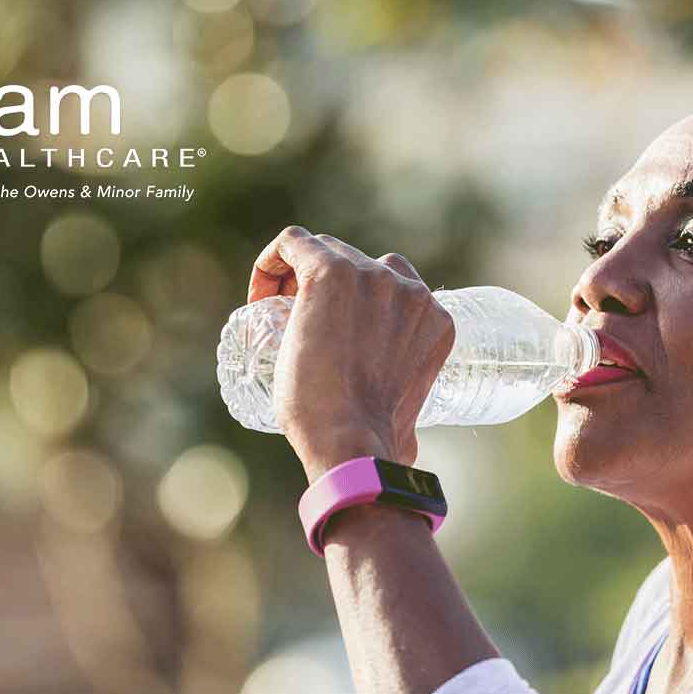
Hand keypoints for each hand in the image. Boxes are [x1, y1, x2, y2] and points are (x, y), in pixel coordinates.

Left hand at [248, 226, 453, 478]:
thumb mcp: (406, 422)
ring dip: (299, 274)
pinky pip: (294, 243)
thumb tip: (401, 450)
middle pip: (357, 261)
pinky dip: (273, 260)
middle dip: (325, 285)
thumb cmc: (372, 444)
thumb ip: (407, 426)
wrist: (352, 440)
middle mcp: (408, 290)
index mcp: (434, 318)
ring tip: (275, 313)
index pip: (392, 284)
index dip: (357, 299)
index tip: (329, 330)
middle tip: (296, 324)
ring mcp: (371, 277)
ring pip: (325, 250)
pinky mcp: (330, 273)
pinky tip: (259, 293)